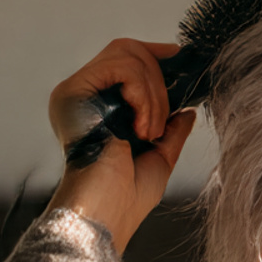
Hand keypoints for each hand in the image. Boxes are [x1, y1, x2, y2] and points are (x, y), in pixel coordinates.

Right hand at [47, 39, 196, 253]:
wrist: (107, 212)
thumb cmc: (128, 196)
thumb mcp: (160, 156)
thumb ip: (172, 130)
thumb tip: (188, 111)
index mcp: (100, 107)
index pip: (127, 61)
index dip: (157, 56)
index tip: (183, 62)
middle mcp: (85, 94)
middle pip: (128, 50)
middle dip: (159, 80)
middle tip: (162, 122)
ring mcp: (77, 91)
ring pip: (128, 54)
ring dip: (154, 95)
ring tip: (150, 132)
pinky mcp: (74, 91)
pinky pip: (122, 68)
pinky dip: (143, 96)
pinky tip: (141, 127)